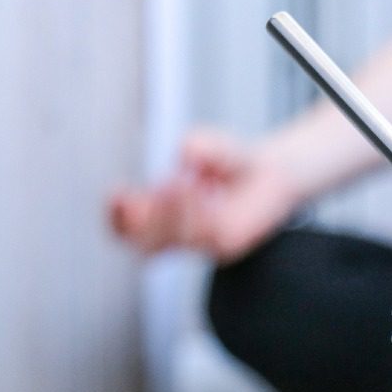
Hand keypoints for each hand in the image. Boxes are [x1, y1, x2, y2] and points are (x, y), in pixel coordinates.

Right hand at [107, 128, 302, 263]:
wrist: (275, 174)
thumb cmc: (231, 161)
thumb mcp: (210, 145)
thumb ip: (197, 145)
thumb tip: (186, 155)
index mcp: (158, 214)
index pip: (125, 229)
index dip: (116, 216)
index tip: (118, 193)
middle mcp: (176, 233)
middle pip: (144, 242)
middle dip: (145, 218)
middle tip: (162, 185)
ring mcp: (202, 242)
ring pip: (175, 241)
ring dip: (173, 214)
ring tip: (184, 183)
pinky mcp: (229, 246)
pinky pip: (209, 239)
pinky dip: (202, 216)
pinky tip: (206, 192)